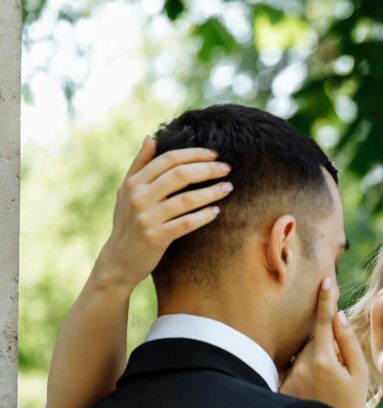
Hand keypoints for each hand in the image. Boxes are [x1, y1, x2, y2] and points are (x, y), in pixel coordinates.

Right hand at [93, 138, 232, 290]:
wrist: (118, 259)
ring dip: (211, 192)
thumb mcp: (127, 191)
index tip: (214, 154)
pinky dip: (203, 216)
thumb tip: (151, 137)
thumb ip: (139, 164)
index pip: (167, 160)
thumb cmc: (127, 222)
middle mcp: (138, 197)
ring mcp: (147, 217)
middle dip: (207, 169)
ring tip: (228, 188)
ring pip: (186, 199)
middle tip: (227, 168)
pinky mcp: (156, 237)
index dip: (193, 154)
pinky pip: (186, 223)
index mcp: (133, 183)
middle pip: (179, 175)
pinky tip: (217, 211)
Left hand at [280, 277, 369, 407]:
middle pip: (315, 340)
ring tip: (327, 389)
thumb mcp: (359, 374)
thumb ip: (348, 343)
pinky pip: (295, 369)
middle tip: (340, 374)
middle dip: (328, 348)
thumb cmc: (351, 404)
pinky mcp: (281, 385)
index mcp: (324, 359)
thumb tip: (339, 317)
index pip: (324, 321)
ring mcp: (289, 375)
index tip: (327, 280)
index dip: (326, 299)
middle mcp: (302, 364)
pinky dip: (306, 375)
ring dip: (317, 363)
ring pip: (305, 354)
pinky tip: (314, 394)